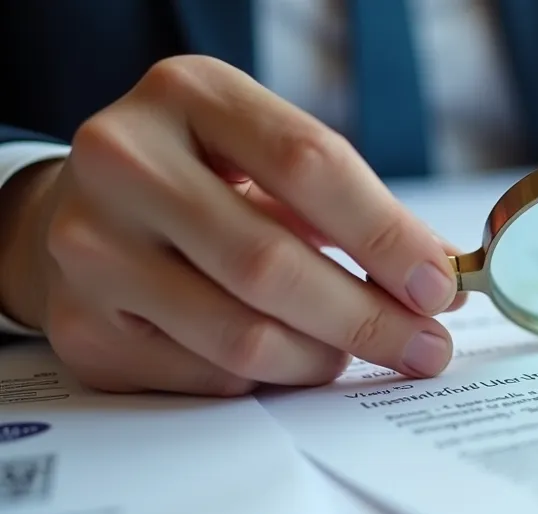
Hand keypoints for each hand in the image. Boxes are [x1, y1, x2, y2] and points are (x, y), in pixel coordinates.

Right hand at [0, 56, 464, 395]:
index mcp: (188, 95)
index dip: (386, 234)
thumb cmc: (203, 180)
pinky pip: (209, 376)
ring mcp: (92, 248)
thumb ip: (352, 206)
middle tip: (425, 347)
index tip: (438, 285)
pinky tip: (282, 357)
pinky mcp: (81, 326)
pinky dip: (267, 377)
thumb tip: (437, 275)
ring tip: (352, 351)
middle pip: (272, 264)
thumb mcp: (268, 157)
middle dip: (369, 318)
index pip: (308, 163)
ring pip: (242, 336)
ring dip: (321, 357)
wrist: (83, 210)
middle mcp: (123, 163)